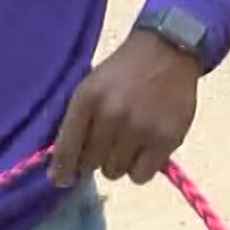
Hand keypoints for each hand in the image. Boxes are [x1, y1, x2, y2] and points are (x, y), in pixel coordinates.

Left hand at [48, 28, 202, 187]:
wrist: (168, 51)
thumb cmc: (124, 71)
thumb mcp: (91, 86)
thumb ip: (75, 124)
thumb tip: (61, 170)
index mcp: (88, 99)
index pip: (67, 149)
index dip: (62, 169)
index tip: (62, 179)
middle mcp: (112, 115)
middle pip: (91, 164)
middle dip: (95, 158)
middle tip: (107, 144)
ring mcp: (140, 128)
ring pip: (115, 172)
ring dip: (118, 162)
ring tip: (128, 142)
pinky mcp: (166, 140)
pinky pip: (141, 176)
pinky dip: (140, 167)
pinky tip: (144, 150)